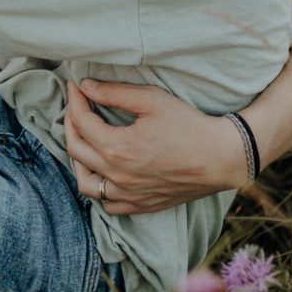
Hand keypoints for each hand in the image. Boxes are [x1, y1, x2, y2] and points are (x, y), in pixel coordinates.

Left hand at [65, 80, 248, 213]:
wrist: (221, 157)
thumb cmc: (188, 125)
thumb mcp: (151, 100)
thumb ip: (114, 93)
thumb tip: (86, 86)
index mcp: (117, 148)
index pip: (81, 122)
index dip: (74, 100)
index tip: (75, 86)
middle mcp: (117, 176)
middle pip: (75, 149)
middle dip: (70, 122)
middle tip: (77, 105)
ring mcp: (128, 195)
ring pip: (85, 182)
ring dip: (77, 158)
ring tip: (83, 139)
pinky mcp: (140, 205)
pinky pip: (106, 204)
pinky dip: (98, 186)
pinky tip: (102, 170)